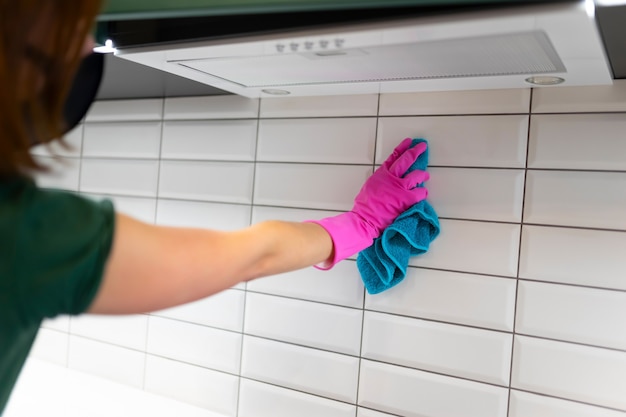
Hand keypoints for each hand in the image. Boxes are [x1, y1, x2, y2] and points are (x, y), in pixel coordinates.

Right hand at [308, 138, 428, 268]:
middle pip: (406, 160)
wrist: (365, 219)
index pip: (393, 157)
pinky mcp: (406, 198)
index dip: (402, 148)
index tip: (409, 141)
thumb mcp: (369, 187)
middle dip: (415, 151)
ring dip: (423, 175)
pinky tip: (422, 194)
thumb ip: (379, 181)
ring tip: (425, 175)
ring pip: (416, 175)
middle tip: (422, 147)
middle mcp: (391, 178)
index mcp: (381, 174)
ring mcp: (399, 187)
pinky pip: (420, 193)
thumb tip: (386, 180)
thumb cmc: (364, 207)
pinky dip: (422, 193)